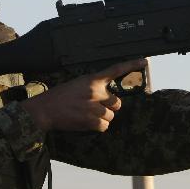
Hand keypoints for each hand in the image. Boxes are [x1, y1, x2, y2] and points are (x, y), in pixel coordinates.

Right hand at [22, 59, 147, 131]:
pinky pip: (104, 126)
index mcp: (91, 80)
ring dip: (102, 119)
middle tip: (96, 108)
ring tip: (87, 116)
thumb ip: (93, 89)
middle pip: (117, 103)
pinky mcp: (90, 121)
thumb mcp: (77, 85)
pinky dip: (97, 127)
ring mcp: (93, 107)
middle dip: (110, 108)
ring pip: (110, 116)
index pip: (115, 70)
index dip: (131, 65)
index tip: (144, 61)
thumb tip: (105, 98)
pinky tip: (86, 123)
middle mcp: (95, 92)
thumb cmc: (59, 97)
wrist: (45, 110)